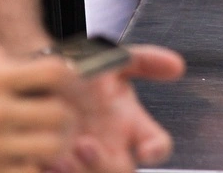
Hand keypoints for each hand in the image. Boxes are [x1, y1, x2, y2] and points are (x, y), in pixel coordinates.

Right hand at [0, 44, 76, 172]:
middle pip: (60, 113)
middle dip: (67, 115)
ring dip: (56, 143)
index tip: (69, 81)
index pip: (53, 72)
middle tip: (63, 116)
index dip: (69, 77)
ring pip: (51, 146)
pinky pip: (30, 172)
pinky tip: (26, 160)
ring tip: (50, 140)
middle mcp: (1, 111)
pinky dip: (33, 167)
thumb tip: (13, 59)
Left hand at [57, 45, 184, 172]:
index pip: (157, 145)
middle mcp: (113, 147)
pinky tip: (46, 161)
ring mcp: (87, 159)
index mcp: (131, 125)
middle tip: (84, 144)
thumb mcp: (112, 61)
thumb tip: (178, 64)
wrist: (45, 72)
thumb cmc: (84, 70)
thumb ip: (144, 61)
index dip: (157, 150)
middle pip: (124, 171)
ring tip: (61, 156)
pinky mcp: (60, 163)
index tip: (146, 150)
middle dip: (105, 165)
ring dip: (81, 171)